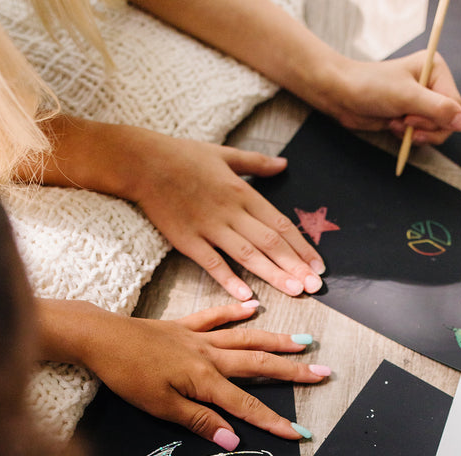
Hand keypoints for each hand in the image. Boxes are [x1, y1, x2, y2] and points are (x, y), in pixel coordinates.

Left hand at [38, 299, 328, 445]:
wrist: (101, 338)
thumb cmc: (127, 376)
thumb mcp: (161, 407)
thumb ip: (200, 421)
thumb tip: (234, 441)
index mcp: (204, 380)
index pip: (246, 406)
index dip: (274, 421)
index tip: (300, 432)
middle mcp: (209, 355)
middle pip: (259, 365)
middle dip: (293, 372)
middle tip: (322, 372)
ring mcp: (198, 337)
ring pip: (246, 339)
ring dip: (277, 341)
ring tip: (304, 343)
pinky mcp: (184, 325)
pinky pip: (215, 317)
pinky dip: (235, 312)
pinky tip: (254, 307)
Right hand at [119, 129, 324, 299]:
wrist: (142, 161)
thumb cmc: (183, 155)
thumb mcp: (225, 154)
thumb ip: (257, 163)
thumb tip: (284, 164)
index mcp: (243, 192)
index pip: (280, 224)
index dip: (302, 246)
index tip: (319, 266)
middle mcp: (231, 211)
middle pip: (270, 242)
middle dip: (295, 266)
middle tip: (315, 287)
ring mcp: (209, 227)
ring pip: (248, 255)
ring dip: (273, 274)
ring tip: (295, 292)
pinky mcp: (187, 240)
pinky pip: (212, 263)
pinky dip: (229, 279)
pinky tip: (247, 296)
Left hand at [316, 51, 460, 145]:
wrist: (343, 95)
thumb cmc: (371, 87)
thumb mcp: (407, 97)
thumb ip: (438, 110)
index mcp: (436, 70)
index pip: (456, 105)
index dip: (440, 119)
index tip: (413, 118)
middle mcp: (432, 85)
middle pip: (449, 121)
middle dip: (427, 128)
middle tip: (405, 122)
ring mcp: (422, 102)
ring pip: (437, 130)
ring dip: (416, 133)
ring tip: (397, 123)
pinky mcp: (411, 116)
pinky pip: (422, 134)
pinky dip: (409, 136)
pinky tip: (393, 127)